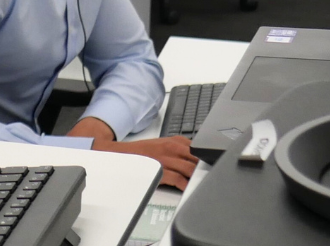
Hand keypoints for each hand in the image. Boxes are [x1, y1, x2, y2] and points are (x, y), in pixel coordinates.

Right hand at [70, 119, 197, 188]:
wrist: (118, 155)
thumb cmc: (139, 153)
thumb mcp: (160, 145)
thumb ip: (178, 149)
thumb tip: (196, 159)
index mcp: (173, 141)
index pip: (197, 148)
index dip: (207, 157)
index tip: (212, 165)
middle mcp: (170, 148)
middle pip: (196, 158)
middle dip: (204, 168)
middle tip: (209, 176)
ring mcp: (165, 159)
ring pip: (190, 168)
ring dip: (197, 177)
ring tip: (201, 184)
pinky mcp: (159, 171)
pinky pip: (179, 179)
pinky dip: (185, 185)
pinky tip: (187, 188)